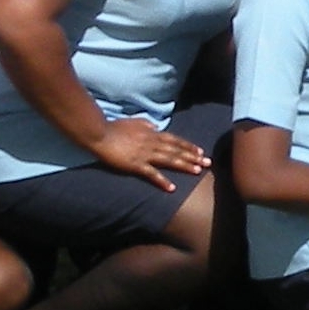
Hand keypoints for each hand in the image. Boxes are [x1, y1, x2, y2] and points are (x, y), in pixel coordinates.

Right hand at [88, 115, 207, 188]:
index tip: (201, 152)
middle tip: (208, 163)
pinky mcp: (135, 164)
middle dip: (193, 157)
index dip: (188, 146)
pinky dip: (162, 181)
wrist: (100, 133)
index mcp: (152, 133)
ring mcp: (145, 154)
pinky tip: (172, 188)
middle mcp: (152, 143)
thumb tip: (155, 125)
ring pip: (169, 160)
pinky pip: (152, 174)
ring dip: (184, 166)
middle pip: (177, 150)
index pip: (175, 140)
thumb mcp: (134, 121)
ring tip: (197, 172)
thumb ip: (146, 124)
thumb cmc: (114, 127)